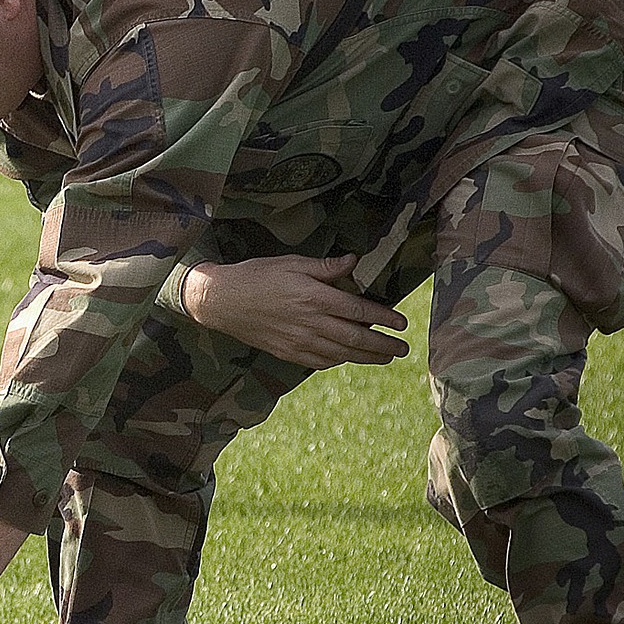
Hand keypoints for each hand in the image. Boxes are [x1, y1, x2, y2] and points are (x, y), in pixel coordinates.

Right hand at [181, 253, 409, 368]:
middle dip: (383, 345)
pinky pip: (319, 362)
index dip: (383, 317)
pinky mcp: (287, 352)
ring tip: (385, 358)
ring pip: (341, 354)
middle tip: (403, 348)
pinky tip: (348, 358)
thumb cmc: (256, 276)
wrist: (221, 302)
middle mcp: (309, 323)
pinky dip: (339, 361)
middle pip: (356, 338)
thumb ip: (324, 266)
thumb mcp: (291, 263)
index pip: (358, 310)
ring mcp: (298, 341)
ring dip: (367, 358)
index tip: (401, 322)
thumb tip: (353, 261)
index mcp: (313, 297)